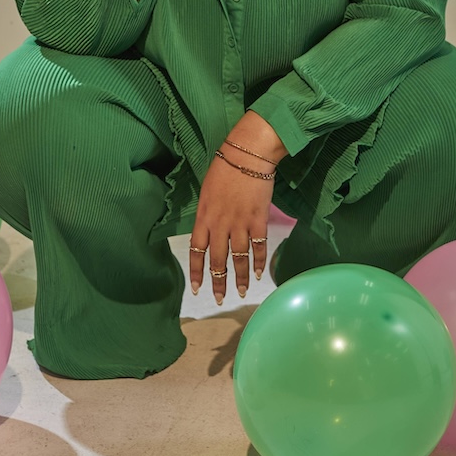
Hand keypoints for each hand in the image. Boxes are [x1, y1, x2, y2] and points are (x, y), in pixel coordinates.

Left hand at [189, 152, 272, 304]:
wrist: (247, 155)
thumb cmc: (224, 168)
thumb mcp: (207, 191)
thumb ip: (207, 213)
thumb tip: (208, 229)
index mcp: (203, 217)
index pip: (197, 251)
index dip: (197, 272)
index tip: (197, 288)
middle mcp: (220, 224)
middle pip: (218, 260)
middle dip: (218, 282)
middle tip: (220, 299)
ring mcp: (240, 224)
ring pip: (239, 258)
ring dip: (240, 277)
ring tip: (242, 292)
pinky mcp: (258, 220)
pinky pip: (258, 247)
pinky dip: (259, 261)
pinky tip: (259, 273)